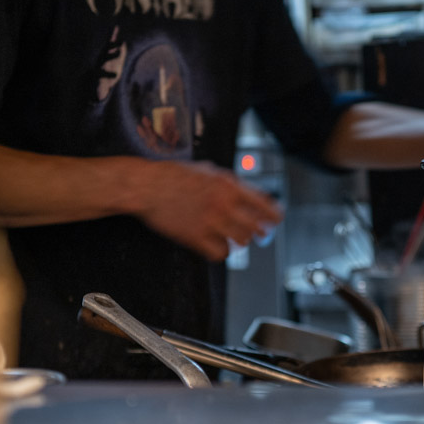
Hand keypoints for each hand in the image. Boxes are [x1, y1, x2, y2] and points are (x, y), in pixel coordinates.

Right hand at [132, 161, 282, 261]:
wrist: (147, 186)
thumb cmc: (174, 175)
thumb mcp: (208, 170)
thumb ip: (230, 182)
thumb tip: (249, 194)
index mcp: (229, 185)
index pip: (264, 204)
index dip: (274, 215)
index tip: (276, 220)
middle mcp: (224, 204)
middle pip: (256, 227)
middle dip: (259, 232)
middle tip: (257, 234)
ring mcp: (210, 222)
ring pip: (241, 242)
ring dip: (239, 241)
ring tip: (231, 237)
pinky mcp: (195, 237)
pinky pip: (220, 253)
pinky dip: (221, 252)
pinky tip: (215, 246)